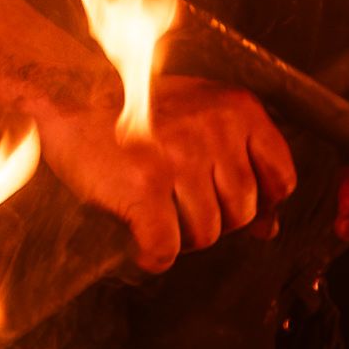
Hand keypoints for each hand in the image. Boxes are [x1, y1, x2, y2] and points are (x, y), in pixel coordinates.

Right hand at [39, 77, 298, 271]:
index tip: (226, 202)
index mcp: (237, 109)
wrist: (66, 92)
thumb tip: (269, 228)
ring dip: (180, 238)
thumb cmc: (132, 109)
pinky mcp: (144, 184)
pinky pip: (165, 248)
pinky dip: (152, 256)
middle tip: (178, 208)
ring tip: (155, 217)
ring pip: (206, 235)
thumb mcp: (199, 122)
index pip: (281, 180)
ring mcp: (181, 157)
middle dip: (213, 221)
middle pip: (242, 213)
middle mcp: (215, 129)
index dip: (258, 203)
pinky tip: (139, 243)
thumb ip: (239, 167)